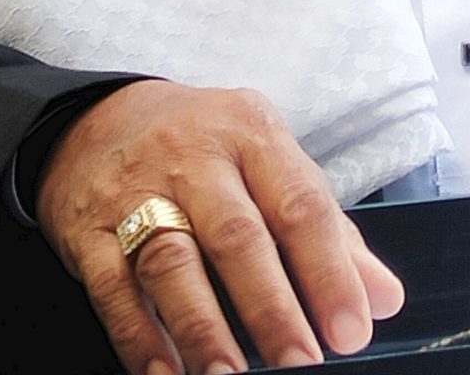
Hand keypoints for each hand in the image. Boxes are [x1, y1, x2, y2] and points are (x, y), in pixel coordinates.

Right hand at [35, 80, 404, 374]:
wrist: (96, 119)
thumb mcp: (268, 164)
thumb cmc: (202, 149)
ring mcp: (135, 192)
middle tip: (300, 362)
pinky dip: (140, 336)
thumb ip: (328, 230)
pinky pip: (113, 287)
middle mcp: (193, 158)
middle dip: (271, 307)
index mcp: (251, 133)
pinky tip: (166, 372)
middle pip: (236, 236)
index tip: (352, 327)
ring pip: (171, 262)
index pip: (299, 203)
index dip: (329, 270)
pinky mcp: (88, 230)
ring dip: (202, 328)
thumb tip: (382, 297)